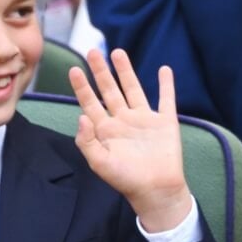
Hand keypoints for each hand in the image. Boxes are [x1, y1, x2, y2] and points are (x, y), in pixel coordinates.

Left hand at [69, 48, 192, 232]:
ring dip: (126, 71)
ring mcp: (144, 120)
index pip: (90, 103)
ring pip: (133, 89)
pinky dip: (166, 85)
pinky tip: (164, 70)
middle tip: (92, 52)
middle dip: (100, 71)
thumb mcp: (99, 163)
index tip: (75, 69)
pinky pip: (166, 99)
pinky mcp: (165, 122)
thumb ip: (86, 141)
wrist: (156, 190)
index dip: (82, 87)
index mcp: (106, 130)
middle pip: (109, 90)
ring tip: (118, 53)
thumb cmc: (126, 180)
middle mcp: (123, 121)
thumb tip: (81, 116)